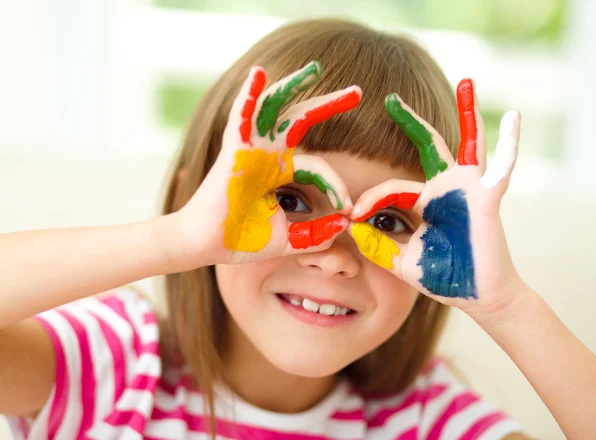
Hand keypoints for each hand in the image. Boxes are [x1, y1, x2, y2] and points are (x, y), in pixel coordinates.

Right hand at [178, 62, 361, 265]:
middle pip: (302, 120)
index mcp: (281, 172)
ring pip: (275, 108)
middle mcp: (269, 154)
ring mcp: (252, 149)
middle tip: (357, 92)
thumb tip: (345, 224)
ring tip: (315, 69)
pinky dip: (249, 95)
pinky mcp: (235, 151)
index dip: (335, 185)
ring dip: (294, 86)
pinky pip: (241, 117)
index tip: (348, 208)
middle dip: (329, 104)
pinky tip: (258, 74)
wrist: (208, 247)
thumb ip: (316, 233)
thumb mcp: (289, 238)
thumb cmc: (242, 241)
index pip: (318, 167)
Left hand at [349, 79, 523, 314]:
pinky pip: (500, 166)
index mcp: (421, 200)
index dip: (368, 200)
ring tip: (466, 82)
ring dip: (467, 112)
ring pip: (464, 143)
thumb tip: (349, 226)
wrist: (475, 294)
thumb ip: (377, 246)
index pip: (389, 188)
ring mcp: (466, 188)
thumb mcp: (401, 260)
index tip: (350, 215)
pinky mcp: (485, 196)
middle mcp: (443, 187)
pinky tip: (515, 117)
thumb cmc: (442, 276)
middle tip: (389, 98)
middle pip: (425, 146)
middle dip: (409, 121)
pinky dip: (509, 143)